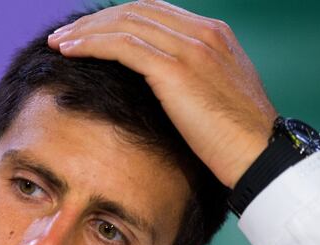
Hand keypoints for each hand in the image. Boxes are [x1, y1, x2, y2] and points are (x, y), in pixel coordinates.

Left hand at [48, 0, 277, 188]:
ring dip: (86, 31)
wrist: (261, 156)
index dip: (118, 18)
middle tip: (66, 34)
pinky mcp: (176, 69)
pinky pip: (122, 45)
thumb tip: (162, 86)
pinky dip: (91, 44)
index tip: (91, 32)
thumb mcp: (218, 97)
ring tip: (59, 42)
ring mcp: (192, 48)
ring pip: (125, 23)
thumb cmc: (239, 140)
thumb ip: (194, 80)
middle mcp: (203, 33)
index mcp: (214, 35)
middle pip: (136, 10)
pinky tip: (70, 51)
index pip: (155, 11)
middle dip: (96, 20)